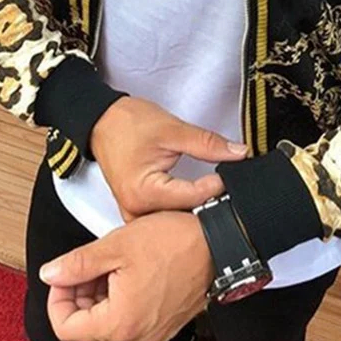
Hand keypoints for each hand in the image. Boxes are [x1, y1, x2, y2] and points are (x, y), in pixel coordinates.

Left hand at [40, 210, 214, 340]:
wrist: (220, 244)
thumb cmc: (176, 242)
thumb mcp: (117, 245)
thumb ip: (77, 264)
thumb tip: (51, 274)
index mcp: (120, 324)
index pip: (65, 328)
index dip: (57, 299)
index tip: (64, 276)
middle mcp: (136, 340)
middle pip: (85, 331)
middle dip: (78, 298)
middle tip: (86, 267)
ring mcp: (152, 336)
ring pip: (106, 328)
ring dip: (97, 300)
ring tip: (109, 267)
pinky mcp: (163, 328)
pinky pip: (128, 324)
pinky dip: (118, 304)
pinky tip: (125, 275)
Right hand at [90, 95, 247, 221]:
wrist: (103, 121)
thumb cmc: (128, 124)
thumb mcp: (173, 129)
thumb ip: (208, 144)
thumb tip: (238, 153)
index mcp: (144, 193)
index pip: (193, 198)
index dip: (218, 186)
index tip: (231, 174)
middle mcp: (136, 210)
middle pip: (184, 215)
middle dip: (208, 202)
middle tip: (227, 187)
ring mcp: (134, 213)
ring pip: (175, 220)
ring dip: (195, 208)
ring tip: (211, 192)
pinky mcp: (137, 210)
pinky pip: (164, 217)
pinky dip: (181, 208)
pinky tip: (193, 198)